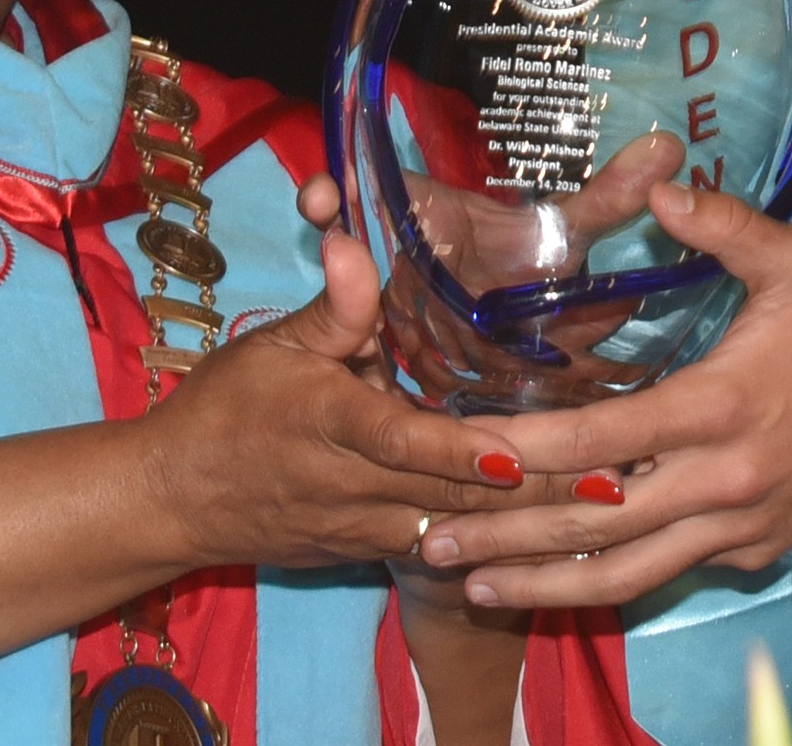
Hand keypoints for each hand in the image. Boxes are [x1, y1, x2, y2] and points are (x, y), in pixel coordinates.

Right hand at [0, 196, 556, 694]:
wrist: (173, 501)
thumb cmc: (225, 409)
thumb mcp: (272, 347)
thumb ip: (332, 305)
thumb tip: (352, 238)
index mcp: (329, 425)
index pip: (403, 442)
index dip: (461, 451)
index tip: (519, 450)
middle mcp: (353, 487)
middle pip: (457, 498)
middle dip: (540, 494)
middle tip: (619, 481)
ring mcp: (363, 529)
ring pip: (460, 531)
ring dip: (532, 523)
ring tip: (609, 508)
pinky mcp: (368, 553)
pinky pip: (441, 550)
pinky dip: (496, 543)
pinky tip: (553, 534)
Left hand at [408, 179, 791, 607]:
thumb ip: (719, 223)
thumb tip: (654, 182)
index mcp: (720, 408)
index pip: (599, 438)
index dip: (522, 450)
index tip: (460, 454)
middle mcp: (724, 480)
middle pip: (596, 523)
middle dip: (505, 536)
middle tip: (427, 542)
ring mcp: (742, 525)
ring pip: (629, 572)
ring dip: (544, 584)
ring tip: (471, 588)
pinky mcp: (760, 548)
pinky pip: (672, 571)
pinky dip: (611, 579)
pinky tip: (558, 580)